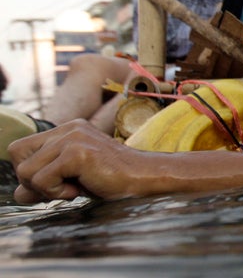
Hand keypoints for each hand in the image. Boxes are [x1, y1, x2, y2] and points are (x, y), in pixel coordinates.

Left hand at [9, 119, 145, 202]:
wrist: (142, 178)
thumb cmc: (112, 179)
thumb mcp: (72, 178)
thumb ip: (44, 182)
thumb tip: (19, 195)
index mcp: (67, 130)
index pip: (21, 148)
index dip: (28, 170)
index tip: (54, 182)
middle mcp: (68, 129)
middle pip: (17, 156)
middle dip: (32, 179)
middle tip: (61, 187)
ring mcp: (72, 138)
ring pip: (26, 171)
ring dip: (46, 189)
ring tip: (73, 187)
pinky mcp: (77, 153)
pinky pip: (42, 180)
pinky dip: (56, 192)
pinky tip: (79, 189)